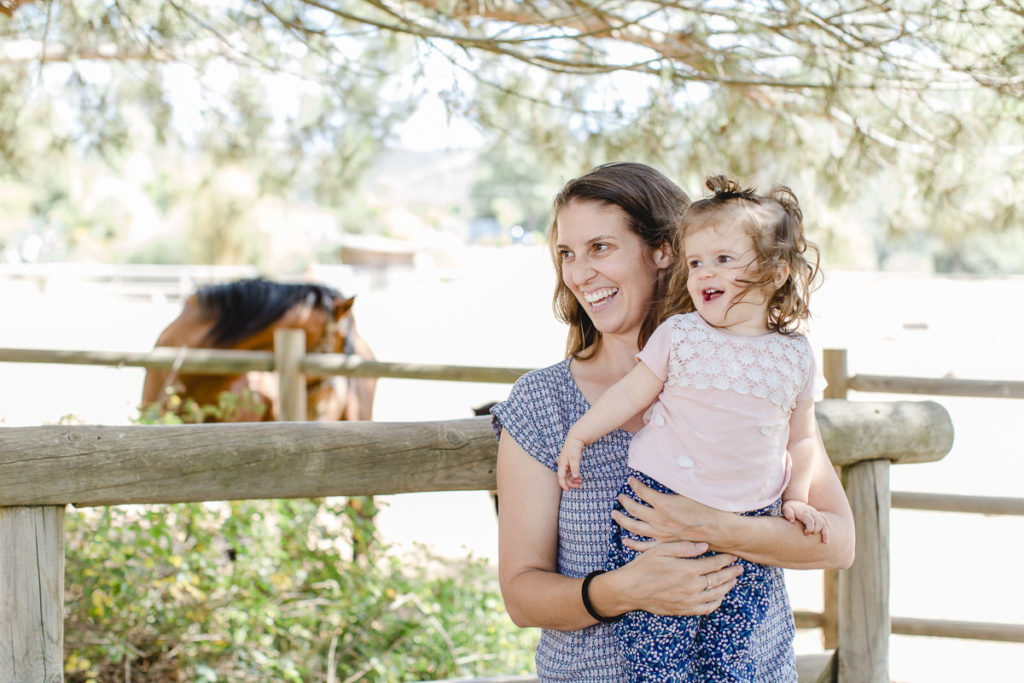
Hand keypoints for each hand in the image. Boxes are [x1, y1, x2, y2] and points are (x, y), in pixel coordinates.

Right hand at [556, 438, 584, 490]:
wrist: (575, 440)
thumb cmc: (574, 449)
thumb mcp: (575, 458)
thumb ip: (575, 468)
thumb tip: (575, 476)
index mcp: (562, 465)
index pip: (560, 477)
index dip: (563, 484)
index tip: (568, 490)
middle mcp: (562, 466)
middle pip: (564, 478)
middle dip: (571, 483)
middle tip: (579, 486)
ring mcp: (565, 465)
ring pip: (567, 477)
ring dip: (573, 481)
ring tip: (581, 482)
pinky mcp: (569, 464)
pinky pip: (570, 473)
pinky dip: (574, 477)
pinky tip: (579, 478)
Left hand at [610, 476, 723, 544]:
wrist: (721, 531)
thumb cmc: (710, 509)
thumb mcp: (692, 490)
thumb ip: (677, 482)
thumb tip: (670, 469)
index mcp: (663, 504)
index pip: (642, 491)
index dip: (635, 484)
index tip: (631, 480)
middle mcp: (658, 520)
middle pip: (634, 509)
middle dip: (625, 501)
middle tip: (620, 497)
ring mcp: (660, 534)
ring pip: (635, 527)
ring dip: (623, 520)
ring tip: (615, 514)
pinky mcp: (665, 545)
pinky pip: (644, 546)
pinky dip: (633, 543)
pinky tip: (625, 540)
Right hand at [612, 541, 742, 616]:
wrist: (629, 589)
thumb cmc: (643, 566)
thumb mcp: (661, 550)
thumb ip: (684, 547)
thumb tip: (704, 546)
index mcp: (687, 570)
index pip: (714, 564)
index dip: (726, 559)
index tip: (733, 555)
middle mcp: (692, 587)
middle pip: (719, 579)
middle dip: (731, 572)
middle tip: (740, 567)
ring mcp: (689, 601)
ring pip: (716, 594)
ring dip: (727, 587)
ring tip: (733, 580)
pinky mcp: (684, 610)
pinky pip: (707, 608)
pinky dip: (716, 602)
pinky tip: (719, 596)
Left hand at [782, 499, 830, 543]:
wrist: (794, 502)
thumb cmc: (789, 508)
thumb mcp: (786, 509)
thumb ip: (788, 514)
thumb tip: (792, 521)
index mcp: (803, 512)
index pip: (810, 520)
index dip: (810, 528)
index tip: (805, 533)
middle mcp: (811, 512)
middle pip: (819, 521)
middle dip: (818, 530)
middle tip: (813, 536)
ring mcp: (816, 513)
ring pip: (824, 522)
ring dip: (826, 532)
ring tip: (825, 542)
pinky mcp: (818, 514)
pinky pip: (826, 519)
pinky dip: (828, 526)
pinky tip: (828, 534)